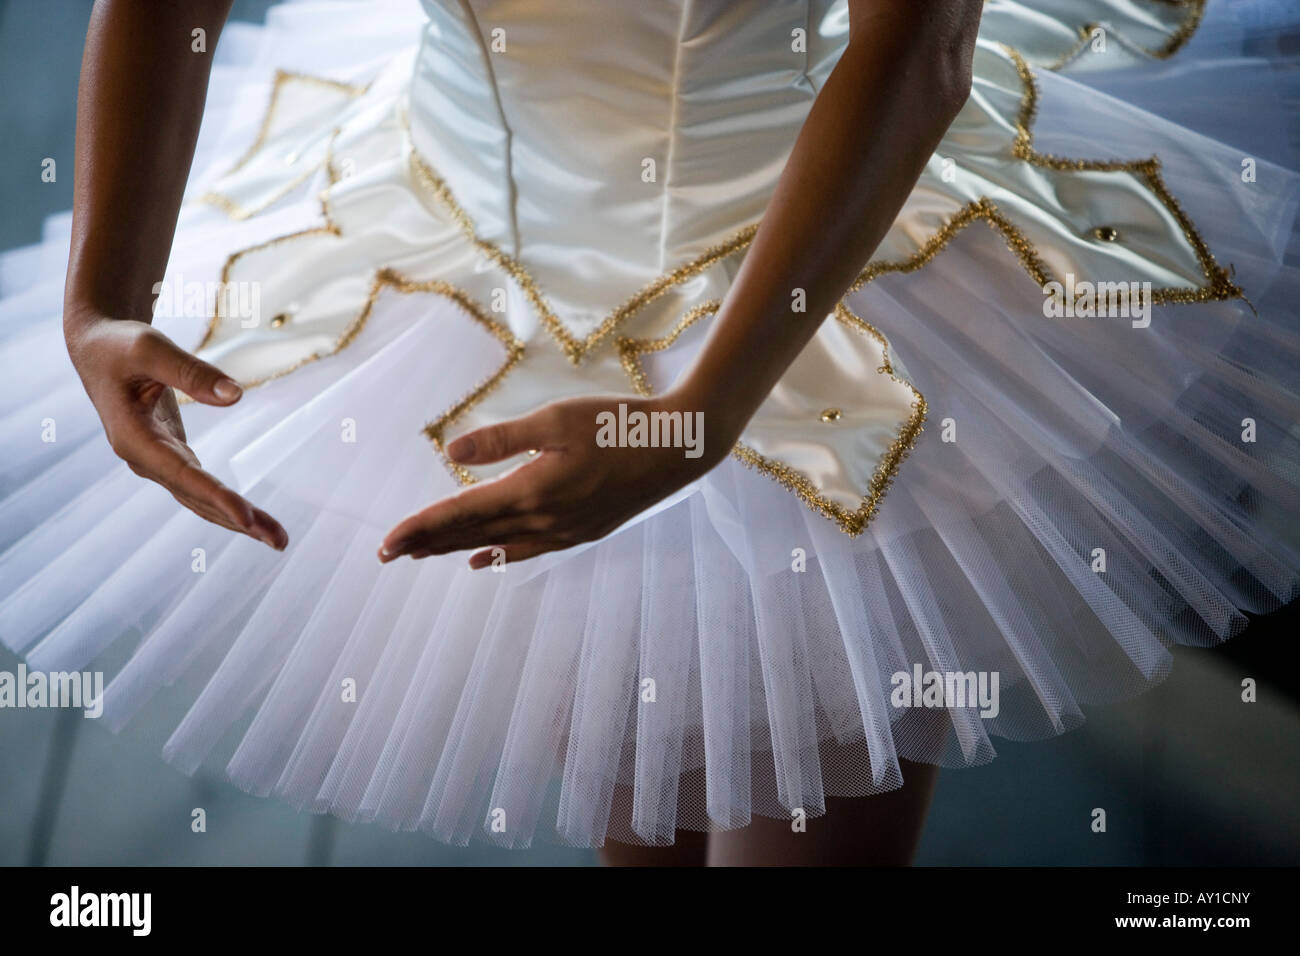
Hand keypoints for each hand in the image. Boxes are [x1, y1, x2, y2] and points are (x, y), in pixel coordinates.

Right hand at [65, 313, 287, 548]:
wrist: (97, 348)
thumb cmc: (120, 345)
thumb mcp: (151, 348)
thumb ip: (192, 373)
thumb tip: (237, 395)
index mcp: (133, 439)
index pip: (182, 475)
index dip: (216, 497)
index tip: (248, 517)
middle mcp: (143, 459)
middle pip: (196, 499)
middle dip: (239, 522)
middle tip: (280, 542)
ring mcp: (156, 461)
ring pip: (200, 499)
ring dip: (239, 520)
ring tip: (278, 539)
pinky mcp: (169, 455)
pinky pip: (200, 487)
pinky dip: (226, 503)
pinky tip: (253, 519)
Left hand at [378, 390, 732, 567]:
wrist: (679, 448)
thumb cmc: (617, 424)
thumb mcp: (555, 418)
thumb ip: (501, 439)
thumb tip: (450, 455)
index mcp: (531, 491)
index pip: (461, 515)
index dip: (420, 528)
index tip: (385, 543)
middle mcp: (544, 521)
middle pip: (472, 537)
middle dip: (427, 544)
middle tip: (389, 555)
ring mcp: (565, 532)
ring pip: (496, 547)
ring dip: (456, 550)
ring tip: (424, 555)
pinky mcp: (583, 531)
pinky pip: (527, 551)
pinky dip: (497, 556)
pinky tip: (483, 559)